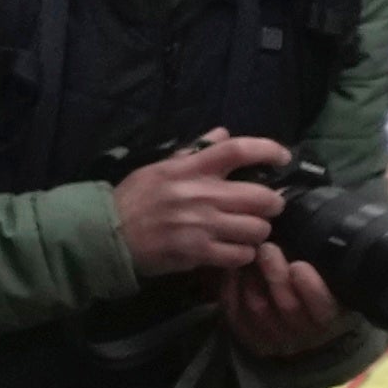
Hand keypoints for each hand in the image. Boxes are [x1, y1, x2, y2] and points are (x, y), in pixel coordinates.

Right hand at [114, 131, 293, 280]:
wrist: (104, 236)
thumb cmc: (133, 200)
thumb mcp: (158, 168)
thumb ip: (192, 152)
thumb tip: (223, 133)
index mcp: (190, 169)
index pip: (238, 150)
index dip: (269, 150)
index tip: (282, 157)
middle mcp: (200, 195)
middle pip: (261, 196)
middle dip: (271, 204)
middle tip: (264, 208)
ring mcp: (200, 226)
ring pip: (257, 229)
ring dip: (257, 232)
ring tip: (247, 232)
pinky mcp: (197, 253)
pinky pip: (240, 254)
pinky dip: (242, 254)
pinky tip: (233, 251)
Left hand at [216, 249, 342, 357]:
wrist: (302, 320)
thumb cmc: (321, 289)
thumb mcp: (332, 279)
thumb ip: (325, 263)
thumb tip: (312, 235)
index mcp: (330, 316)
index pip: (322, 305)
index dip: (310, 286)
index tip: (299, 264)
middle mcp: (306, 334)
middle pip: (288, 306)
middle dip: (275, 274)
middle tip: (266, 247)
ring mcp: (276, 339)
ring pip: (258, 309)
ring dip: (250, 278)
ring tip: (249, 254)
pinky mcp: (251, 338)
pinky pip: (235, 314)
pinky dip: (232, 289)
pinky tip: (234, 269)